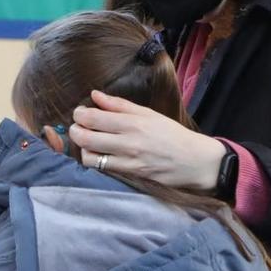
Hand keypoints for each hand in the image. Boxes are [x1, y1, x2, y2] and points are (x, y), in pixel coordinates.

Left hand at [68, 89, 225, 191]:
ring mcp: (128, 160)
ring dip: (82, 148)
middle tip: (77, 127)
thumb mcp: (149, 114)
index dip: (79, 114)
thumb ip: (119, 105)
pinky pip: (102, 168)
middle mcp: (129, 141)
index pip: (94, 117)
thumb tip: (95, 95)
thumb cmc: (172, 134)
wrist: (195, 161)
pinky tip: (98, 154)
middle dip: (75, 131)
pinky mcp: (130, 174)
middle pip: (86, 137)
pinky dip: (95, 160)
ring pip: (90, 156)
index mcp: (133, 122)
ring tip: (87, 142)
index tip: (80, 112)